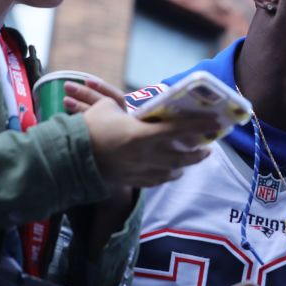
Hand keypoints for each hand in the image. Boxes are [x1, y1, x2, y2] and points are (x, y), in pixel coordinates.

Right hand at [63, 79, 215, 187]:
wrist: (67, 157)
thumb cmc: (87, 128)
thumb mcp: (107, 108)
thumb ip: (126, 107)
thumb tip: (133, 104)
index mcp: (142, 134)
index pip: (180, 129)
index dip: (201, 125)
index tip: (217, 122)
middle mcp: (146, 154)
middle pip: (182, 155)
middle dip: (199, 151)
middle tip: (209, 146)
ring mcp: (139, 170)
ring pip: (172, 171)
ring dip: (185, 165)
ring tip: (194, 159)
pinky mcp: (131, 181)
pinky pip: (156, 180)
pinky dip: (167, 176)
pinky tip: (172, 172)